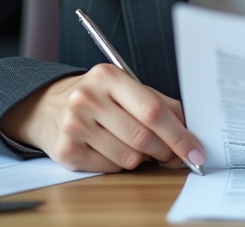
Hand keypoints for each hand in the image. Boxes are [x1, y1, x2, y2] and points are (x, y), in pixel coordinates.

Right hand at [0, 64, 205, 172]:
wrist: (49, 106)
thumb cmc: (98, 97)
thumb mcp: (127, 89)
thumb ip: (160, 104)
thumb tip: (191, 131)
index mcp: (108, 76)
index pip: (153, 110)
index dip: (179, 135)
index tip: (195, 150)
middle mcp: (88, 98)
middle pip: (143, 137)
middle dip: (165, 151)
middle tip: (172, 154)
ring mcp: (74, 125)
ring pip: (129, 157)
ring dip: (141, 158)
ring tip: (133, 144)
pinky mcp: (66, 150)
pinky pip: (111, 168)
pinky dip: (120, 164)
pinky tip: (111, 149)